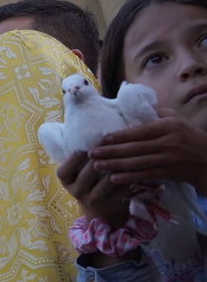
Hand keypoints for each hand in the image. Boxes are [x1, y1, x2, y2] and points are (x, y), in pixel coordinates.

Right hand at [56, 150, 134, 226]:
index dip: (74, 158)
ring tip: (124, 151)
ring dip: (116, 165)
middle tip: (109, 143)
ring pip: (107, 180)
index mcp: (66, 182)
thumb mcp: (77, 174)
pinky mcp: (112, 202)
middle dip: (99, 157)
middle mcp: (77, 192)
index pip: (64, 170)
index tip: (85, 145)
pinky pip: (121, 187)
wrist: (102, 210)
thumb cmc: (89, 183)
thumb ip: (80, 159)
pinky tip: (134, 164)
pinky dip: (128, 175)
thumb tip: (88, 133)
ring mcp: (94, 199)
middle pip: (88, 173)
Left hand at [88, 118, 206, 190]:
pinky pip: (146, 175)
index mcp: (170, 127)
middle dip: (112, 151)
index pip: (141, 131)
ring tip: (97, 166)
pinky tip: (114, 178)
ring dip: (116, 165)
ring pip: (138, 162)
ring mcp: (170, 159)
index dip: (121, 136)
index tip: (103, 138)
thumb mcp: (179, 121)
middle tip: (92, 153)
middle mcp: (170, 142)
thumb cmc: (190, 138)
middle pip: (136, 148)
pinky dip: (129, 177)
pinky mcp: (170, 172)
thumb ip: (159, 113)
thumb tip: (139, 103)